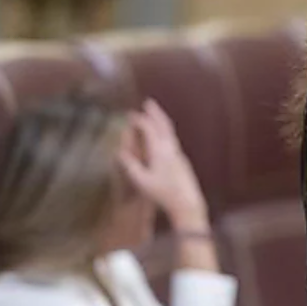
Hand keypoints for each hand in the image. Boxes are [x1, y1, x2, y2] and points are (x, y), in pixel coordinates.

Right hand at [118, 99, 207, 230]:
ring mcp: (179, 154)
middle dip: (155, 112)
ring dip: (161, 120)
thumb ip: (130, 166)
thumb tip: (119, 152)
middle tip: (148, 102)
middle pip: (163, 124)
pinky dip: (165, 131)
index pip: (149, 128)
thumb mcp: (141, 182)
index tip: (130, 114)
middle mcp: (171, 149)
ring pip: (170, 131)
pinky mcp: (182, 160)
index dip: (139, 120)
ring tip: (154, 114)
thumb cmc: (162, 194)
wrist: (187, 203)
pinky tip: (162, 135)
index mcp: (160, 151)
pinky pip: (172, 139)